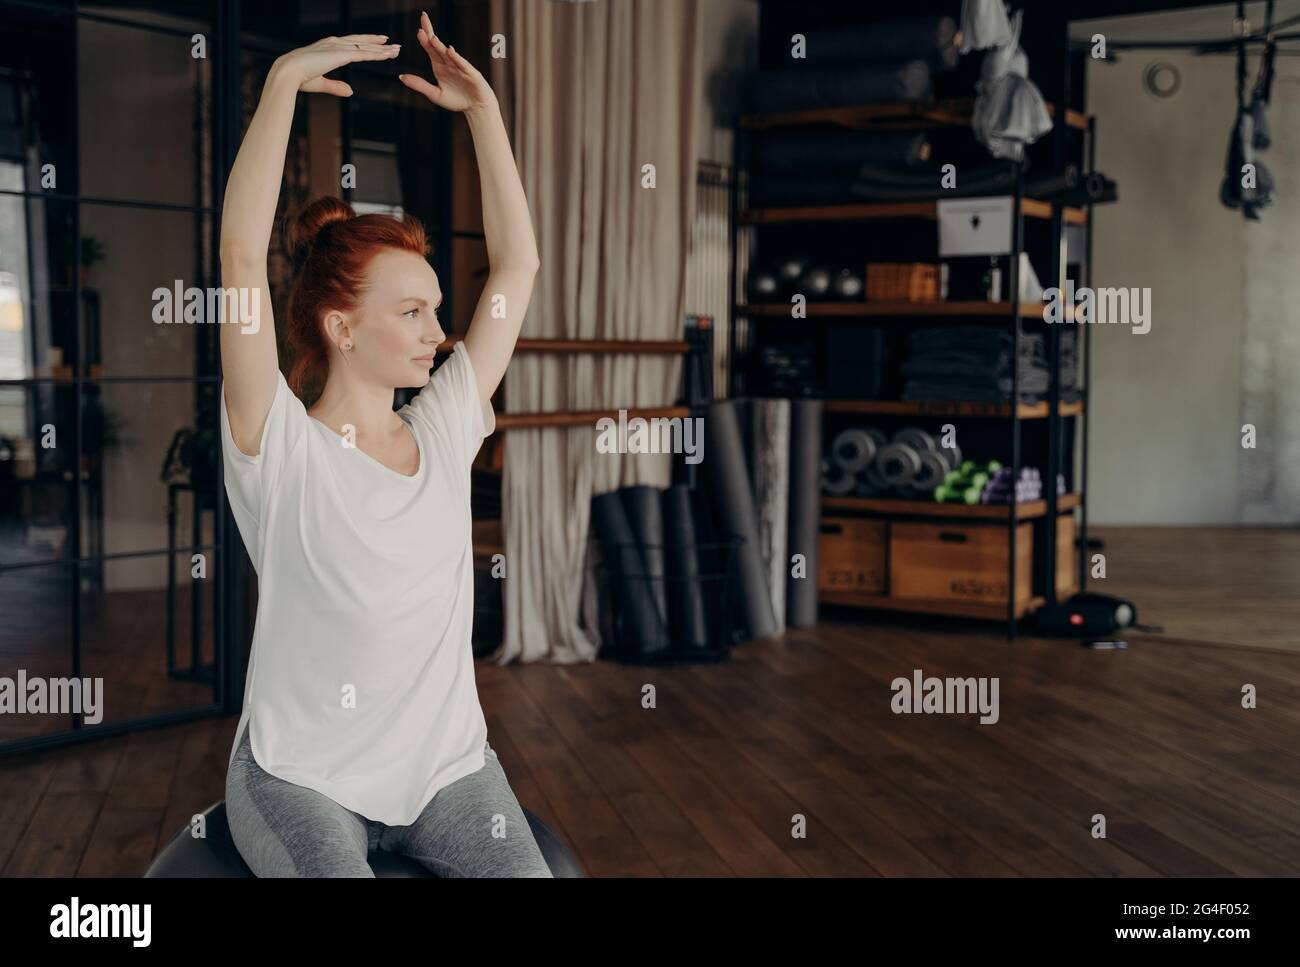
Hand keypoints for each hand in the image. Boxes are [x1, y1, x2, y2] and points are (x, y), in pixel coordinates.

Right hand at [271, 34, 400, 96]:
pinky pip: (363, 54)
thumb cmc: (299, 78)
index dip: (366, 42)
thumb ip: (336, 86)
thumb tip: (351, 92)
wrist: (288, 72)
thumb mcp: (321, 82)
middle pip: (361, 42)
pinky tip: (388, 55)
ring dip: (382, 49)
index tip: (379, 42)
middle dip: (378, 44)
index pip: (351, 43)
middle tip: (393, 44)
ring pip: (365, 48)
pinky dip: (377, 55)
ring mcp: (338, 48)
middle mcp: (334, 43)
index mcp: (327, 47)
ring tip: (396, 50)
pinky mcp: (341, 55)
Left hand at [398, 10, 496, 113]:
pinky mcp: (470, 73)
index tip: (418, 30)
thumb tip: (401, 77)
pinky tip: (450, 52)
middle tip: (423, 17)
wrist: (476, 107)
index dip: (424, 39)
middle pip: (438, 45)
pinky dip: (456, 58)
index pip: (430, 49)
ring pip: (448, 54)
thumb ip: (420, 85)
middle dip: (430, 32)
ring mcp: (460, 67)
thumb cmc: (457, 100)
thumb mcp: (435, 94)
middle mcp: (449, 63)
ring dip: (440, 46)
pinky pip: (462, 64)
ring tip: (431, 37)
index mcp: (439, 66)